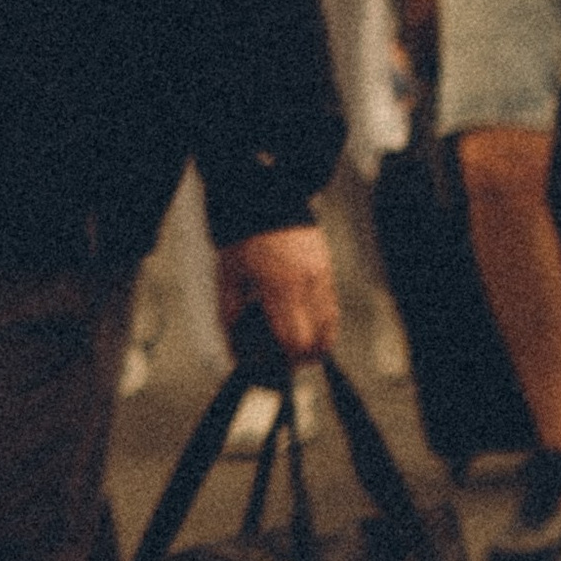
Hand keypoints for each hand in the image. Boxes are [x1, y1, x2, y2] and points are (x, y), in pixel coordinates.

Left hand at [216, 223, 340, 361]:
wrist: (264, 197)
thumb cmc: (242, 240)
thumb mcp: (229, 277)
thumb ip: (231, 316)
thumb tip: (235, 351)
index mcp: (280, 288)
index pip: (295, 340)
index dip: (290, 360)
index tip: (279, 363)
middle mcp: (306, 283)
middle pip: (319, 338)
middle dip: (306, 355)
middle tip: (290, 358)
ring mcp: (321, 273)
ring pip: (331, 322)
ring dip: (319, 339)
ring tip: (301, 344)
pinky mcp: (326, 264)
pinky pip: (331, 302)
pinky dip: (322, 319)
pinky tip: (306, 320)